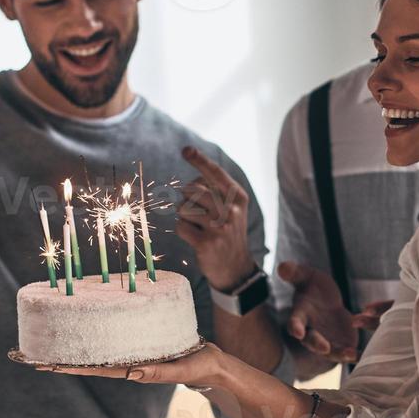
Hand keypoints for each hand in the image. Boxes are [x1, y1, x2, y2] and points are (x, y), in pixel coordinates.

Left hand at [41, 342, 225, 388]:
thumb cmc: (198, 368)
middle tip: (34, 354)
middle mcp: (128, 363)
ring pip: (98, 350)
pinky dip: (97, 333)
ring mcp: (133, 353)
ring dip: (76, 347)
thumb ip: (159, 372)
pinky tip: (88, 327)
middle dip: (62, 358)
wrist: (211, 364)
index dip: (69, 366)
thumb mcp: (181, 370)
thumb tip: (131, 373)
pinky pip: (114, 338)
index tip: (45, 364)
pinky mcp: (141, 342)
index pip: (94, 368)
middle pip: (89, 360)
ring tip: (53, 340)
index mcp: (134, 370)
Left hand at [176, 146, 254, 290]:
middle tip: (197, 214)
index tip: (186, 150)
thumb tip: (187, 183)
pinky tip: (196, 239)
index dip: (199, 160)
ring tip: (199, 227)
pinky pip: (180, 227)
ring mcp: (220, 227)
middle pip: (192, 190)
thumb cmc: (227, 232)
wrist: (235, 268)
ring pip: (183, 208)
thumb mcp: (231, 209)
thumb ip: (215, 192)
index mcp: (238, 197)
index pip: (215, 173)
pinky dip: (183, 231)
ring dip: (184, 217)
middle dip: (187, 200)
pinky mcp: (207, 243)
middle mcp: (231, 210)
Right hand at [278, 261, 356, 361]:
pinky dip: (356, 355)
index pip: (294, 322)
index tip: (297, 332)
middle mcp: (311, 332)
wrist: (327, 301)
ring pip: (331, 352)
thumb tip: (282, 266)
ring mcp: (326, 341)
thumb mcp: (306, 276)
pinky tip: (364, 355)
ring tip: (350, 354)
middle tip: (324, 348)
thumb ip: (295, 273)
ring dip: (339, 354)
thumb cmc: (313, 287)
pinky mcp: (342, 344)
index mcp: (300, 315)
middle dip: (317, 345)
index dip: (295, 327)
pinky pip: (348, 352)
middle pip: (312, 342)